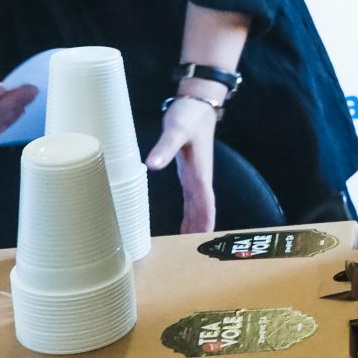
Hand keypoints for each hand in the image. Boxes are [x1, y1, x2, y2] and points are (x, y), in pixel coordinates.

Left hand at [146, 91, 222, 232]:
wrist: (197, 105)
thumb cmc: (189, 116)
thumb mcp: (176, 130)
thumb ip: (164, 148)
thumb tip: (151, 165)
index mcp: (200, 171)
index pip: (205, 201)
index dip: (205, 219)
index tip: (205, 237)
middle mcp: (200, 178)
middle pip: (203, 209)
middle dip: (201, 229)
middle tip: (195, 252)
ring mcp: (195, 177)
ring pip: (198, 208)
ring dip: (196, 225)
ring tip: (189, 246)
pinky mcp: (189, 174)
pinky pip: (192, 201)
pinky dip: (191, 215)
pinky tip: (185, 225)